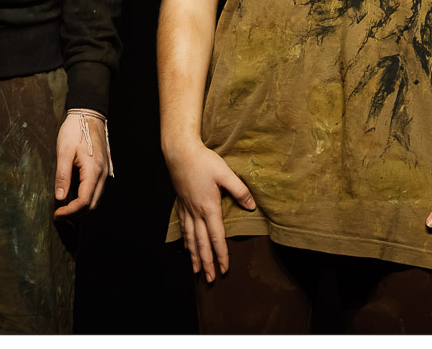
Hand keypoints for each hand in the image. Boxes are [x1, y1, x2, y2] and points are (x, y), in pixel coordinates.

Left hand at [54, 113, 109, 217]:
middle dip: (76, 214)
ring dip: (82, 207)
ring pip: (96, 198)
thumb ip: (62, 176)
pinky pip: (97, 189)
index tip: (56, 214)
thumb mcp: (64, 152)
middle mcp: (102, 174)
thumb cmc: (75, 131)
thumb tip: (60, 198)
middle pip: (92, 204)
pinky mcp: (103, 168)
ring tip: (65, 207)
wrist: (88, 114)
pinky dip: (86, 198)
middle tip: (59, 214)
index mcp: (93, 171)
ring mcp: (105, 171)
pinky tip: (74, 195)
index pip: (84, 201)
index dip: (70, 212)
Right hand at [165, 142, 254, 282]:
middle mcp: (196, 212)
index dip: (221, 254)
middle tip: (210, 279)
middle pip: (201, 243)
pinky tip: (187, 247)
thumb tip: (251, 206)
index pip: (216, 236)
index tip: (224, 269)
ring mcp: (187, 209)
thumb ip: (239, 190)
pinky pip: (183, 228)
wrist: (180, 152)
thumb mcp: (225, 173)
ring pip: (190, 238)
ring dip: (194, 256)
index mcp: (209, 207)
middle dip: (207, 262)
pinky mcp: (181, 204)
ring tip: (196, 271)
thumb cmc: (203, 161)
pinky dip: (186, 241)